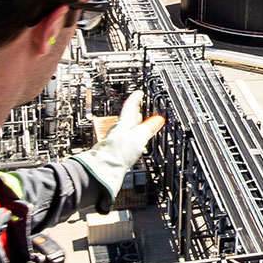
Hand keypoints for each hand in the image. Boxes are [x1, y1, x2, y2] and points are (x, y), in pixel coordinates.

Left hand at [72, 91, 164, 207]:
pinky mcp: (114, 153)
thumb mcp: (139, 137)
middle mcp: (118, 131)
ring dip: (133, 127)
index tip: (139, 93)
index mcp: (124, 123)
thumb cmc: (119, 151)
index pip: (130, 107)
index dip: (135, 99)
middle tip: (140, 110)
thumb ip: (148, 128)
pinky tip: (131, 144)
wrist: (104, 169)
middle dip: (135, 114)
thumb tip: (157, 120)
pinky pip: (124, 141)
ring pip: (125, 130)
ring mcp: (114, 142)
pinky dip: (130, 139)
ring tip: (138, 127)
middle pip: (127, 119)